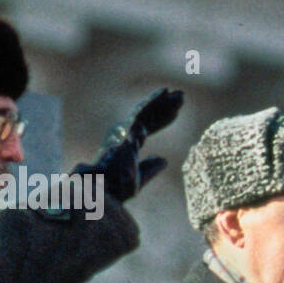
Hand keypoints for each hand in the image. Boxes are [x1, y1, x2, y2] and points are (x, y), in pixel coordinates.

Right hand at [81, 88, 183, 202]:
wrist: (103, 189)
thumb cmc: (117, 187)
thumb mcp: (139, 178)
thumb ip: (151, 168)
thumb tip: (164, 160)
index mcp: (128, 145)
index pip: (148, 128)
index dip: (162, 120)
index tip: (176, 113)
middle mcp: (125, 134)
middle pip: (149, 116)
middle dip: (164, 106)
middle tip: (180, 95)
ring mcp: (124, 131)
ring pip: (147, 111)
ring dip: (163, 101)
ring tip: (179, 93)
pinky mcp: (126, 130)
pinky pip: (142, 113)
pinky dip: (153, 102)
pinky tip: (164, 93)